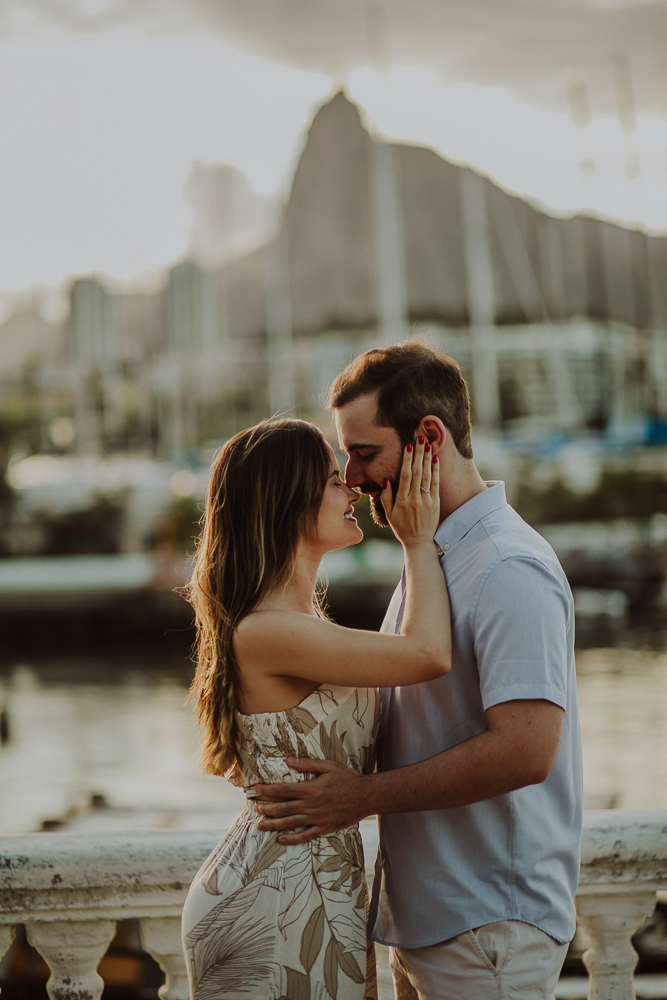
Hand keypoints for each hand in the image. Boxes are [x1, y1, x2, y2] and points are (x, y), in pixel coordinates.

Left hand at [254, 758, 368, 844]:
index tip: (256, 790)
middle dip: (267, 808)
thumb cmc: (348, 779)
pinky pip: (305, 835)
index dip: (268, 790)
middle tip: (255, 809)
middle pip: (283, 807)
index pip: (283, 789)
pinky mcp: (324, 828)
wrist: (365, 796)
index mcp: (310, 789)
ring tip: (261, 826)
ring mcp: (316, 818)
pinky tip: (281, 840)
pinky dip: (292, 839)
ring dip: (274, 824)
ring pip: (290, 822)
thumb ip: (308, 764)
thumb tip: (289, 760)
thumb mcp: (328, 766)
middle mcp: (310, 805)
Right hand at [381, 435, 438, 547]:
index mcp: (402, 500)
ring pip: (427, 475)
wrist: (419, 542)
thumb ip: (386, 497)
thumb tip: (386, 480)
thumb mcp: (389, 514)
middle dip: (418, 453)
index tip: (408, 445)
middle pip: (417, 471)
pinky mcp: (436, 503)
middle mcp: (415, 499)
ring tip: (428, 443)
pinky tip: (435, 459)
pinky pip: (436, 484)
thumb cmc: (402, 528)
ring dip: (427, 458)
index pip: (405, 475)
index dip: (407, 459)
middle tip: (420, 437)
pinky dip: (436, 471)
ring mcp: (427, 501)